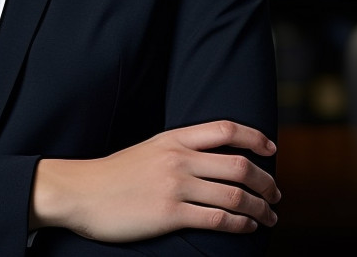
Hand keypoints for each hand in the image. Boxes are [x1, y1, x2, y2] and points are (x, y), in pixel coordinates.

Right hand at [30, 120, 278, 241]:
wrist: (79, 192)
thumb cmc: (113, 175)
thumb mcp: (148, 150)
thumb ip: (178, 151)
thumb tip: (211, 160)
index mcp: (173, 139)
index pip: (226, 130)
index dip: (256, 138)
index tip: (271, 150)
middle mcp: (179, 159)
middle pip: (240, 166)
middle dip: (267, 182)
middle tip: (276, 194)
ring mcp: (175, 186)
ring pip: (235, 195)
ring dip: (260, 208)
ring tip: (269, 217)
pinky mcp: (169, 214)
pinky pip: (217, 219)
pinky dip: (240, 224)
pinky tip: (247, 228)